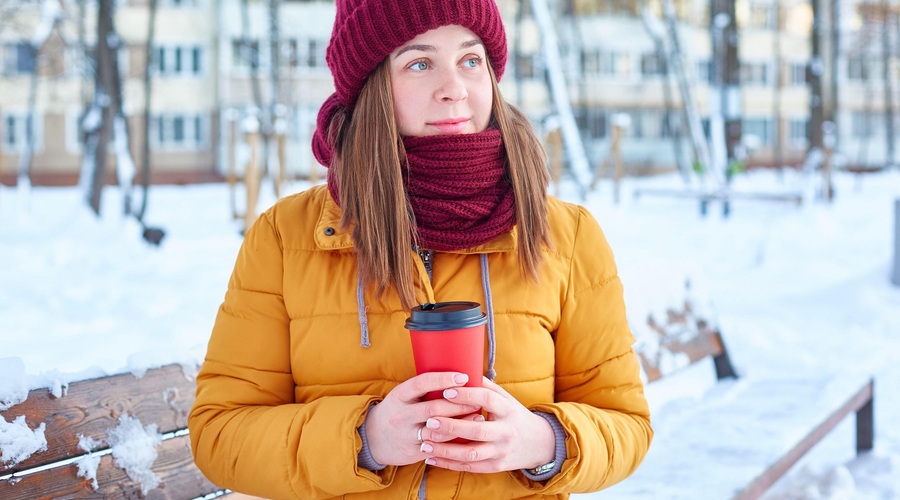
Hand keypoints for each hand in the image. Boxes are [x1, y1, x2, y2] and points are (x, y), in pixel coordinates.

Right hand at [364, 372, 481, 465]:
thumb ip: (423, 389)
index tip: (463, 377)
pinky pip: (437, 447)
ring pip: (438, 430)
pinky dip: (453, 442)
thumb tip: (456, 376)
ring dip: (461, 424)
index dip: (443, 379)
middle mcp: (401, 415)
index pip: (421, 383)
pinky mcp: (412, 451)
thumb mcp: (403, 396)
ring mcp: (406, 434)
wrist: (373, 439)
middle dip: (458, 404)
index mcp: (399, 395)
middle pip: (433, 408)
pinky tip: (467, 437)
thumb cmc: (397, 411)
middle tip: (477, 400)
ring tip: (478, 417)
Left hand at [417, 378, 555, 472]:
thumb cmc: (514, 416)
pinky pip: (469, 467)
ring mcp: (501, 451)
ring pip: (471, 453)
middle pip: (477, 430)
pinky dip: (448, 464)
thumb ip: (485, 386)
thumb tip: (460, 368)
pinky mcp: (495, 467)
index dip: (467, 395)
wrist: (539, 443)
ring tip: (424, 443)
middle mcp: (505, 432)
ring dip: (445, 450)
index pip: (487, 399)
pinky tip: (431, 458)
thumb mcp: (506, 399)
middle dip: (452, 426)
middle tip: (429, 420)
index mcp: (508, 410)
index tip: (446, 391)